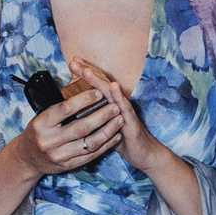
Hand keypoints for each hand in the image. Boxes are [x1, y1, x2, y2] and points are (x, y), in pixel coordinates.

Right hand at [9, 82, 122, 177]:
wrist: (27, 159)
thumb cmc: (38, 131)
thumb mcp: (42, 117)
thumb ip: (60, 106)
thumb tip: (80, 84)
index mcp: (41, 124)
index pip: (65, 109)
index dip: (84, 100)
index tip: (99, 92)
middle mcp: (49, 141)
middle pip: (81, 127)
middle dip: (101, 116)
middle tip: (115, 106)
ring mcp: (59, 155)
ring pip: (90, 143)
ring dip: (108, 130)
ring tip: (120, 119)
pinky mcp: (68, 165)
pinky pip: (91, 155)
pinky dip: (106, 145)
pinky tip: (115, 135)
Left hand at [72, 60, 163, 174]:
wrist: (143, 153)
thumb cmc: (122, 139)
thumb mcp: (102, 126)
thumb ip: (91, 117)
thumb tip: (74, 113)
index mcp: (109, 104)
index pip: (94, 85)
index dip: (84, 74)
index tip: (71, 63)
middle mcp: (117, 103)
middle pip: (101, 83)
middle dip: (87, 71)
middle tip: (74, 61)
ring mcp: (124, 110)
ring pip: (110, 92)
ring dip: (98, 80)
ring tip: (87, 70)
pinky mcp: (131, 120)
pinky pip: (124, 107)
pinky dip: (118, 95)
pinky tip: (112, 86)